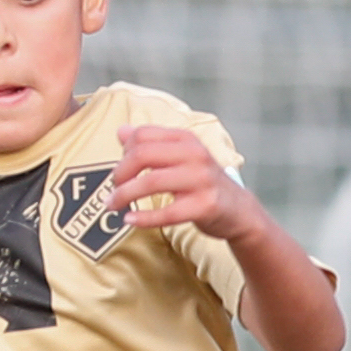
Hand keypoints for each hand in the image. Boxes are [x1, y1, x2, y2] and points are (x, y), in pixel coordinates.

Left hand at [107, 124, 259, 240]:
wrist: (237, 209)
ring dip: (124, 195)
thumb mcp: (179, 157)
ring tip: (113, 205)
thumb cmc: (201, 182)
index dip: (123, 152)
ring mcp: (201, 179)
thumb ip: (151, 144)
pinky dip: (143, 218)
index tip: (119, 170)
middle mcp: (194, 154)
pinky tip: (129, 220)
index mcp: (185, 139)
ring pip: (151, 182)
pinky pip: (167, 212)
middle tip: (112, 189)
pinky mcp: (205, 205)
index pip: (142, 135)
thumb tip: (121, 130)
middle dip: (120, 173)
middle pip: (142, 154)